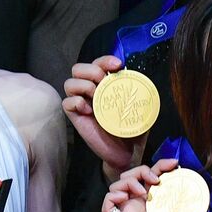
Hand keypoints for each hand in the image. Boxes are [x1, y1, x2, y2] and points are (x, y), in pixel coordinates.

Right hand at [62, 55, 147, 178]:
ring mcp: (82, 103)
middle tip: (104, 81)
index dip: (105, 60)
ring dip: (83, 85)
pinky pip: (67, 102)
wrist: (127, 151)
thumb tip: (144, 79)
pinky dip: (77, 102)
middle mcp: (90, 91)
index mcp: (105, 84)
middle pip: (78, 68)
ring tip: (96, 96)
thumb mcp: (140, 107)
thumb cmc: (132, 127)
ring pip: (69, 83)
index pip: (98, 63)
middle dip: (91, 70)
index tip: (118, 65)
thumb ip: (139, 92)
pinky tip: (90, 111)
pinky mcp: (75, 117)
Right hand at [102, 158, 192, 211]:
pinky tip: (125, 198)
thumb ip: (181, 184)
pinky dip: (111, 197)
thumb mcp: (183, 201)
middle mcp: (138, 200)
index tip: (173, 165)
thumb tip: (178, 166)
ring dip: (127, 182)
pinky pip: (106, 206)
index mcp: (152, 194)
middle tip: (155, 181)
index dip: (159, 164)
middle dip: (140, 170)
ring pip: (115, 186)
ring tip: (142, 192)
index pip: (148, 172)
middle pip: (127, 175)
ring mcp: (130, 209)